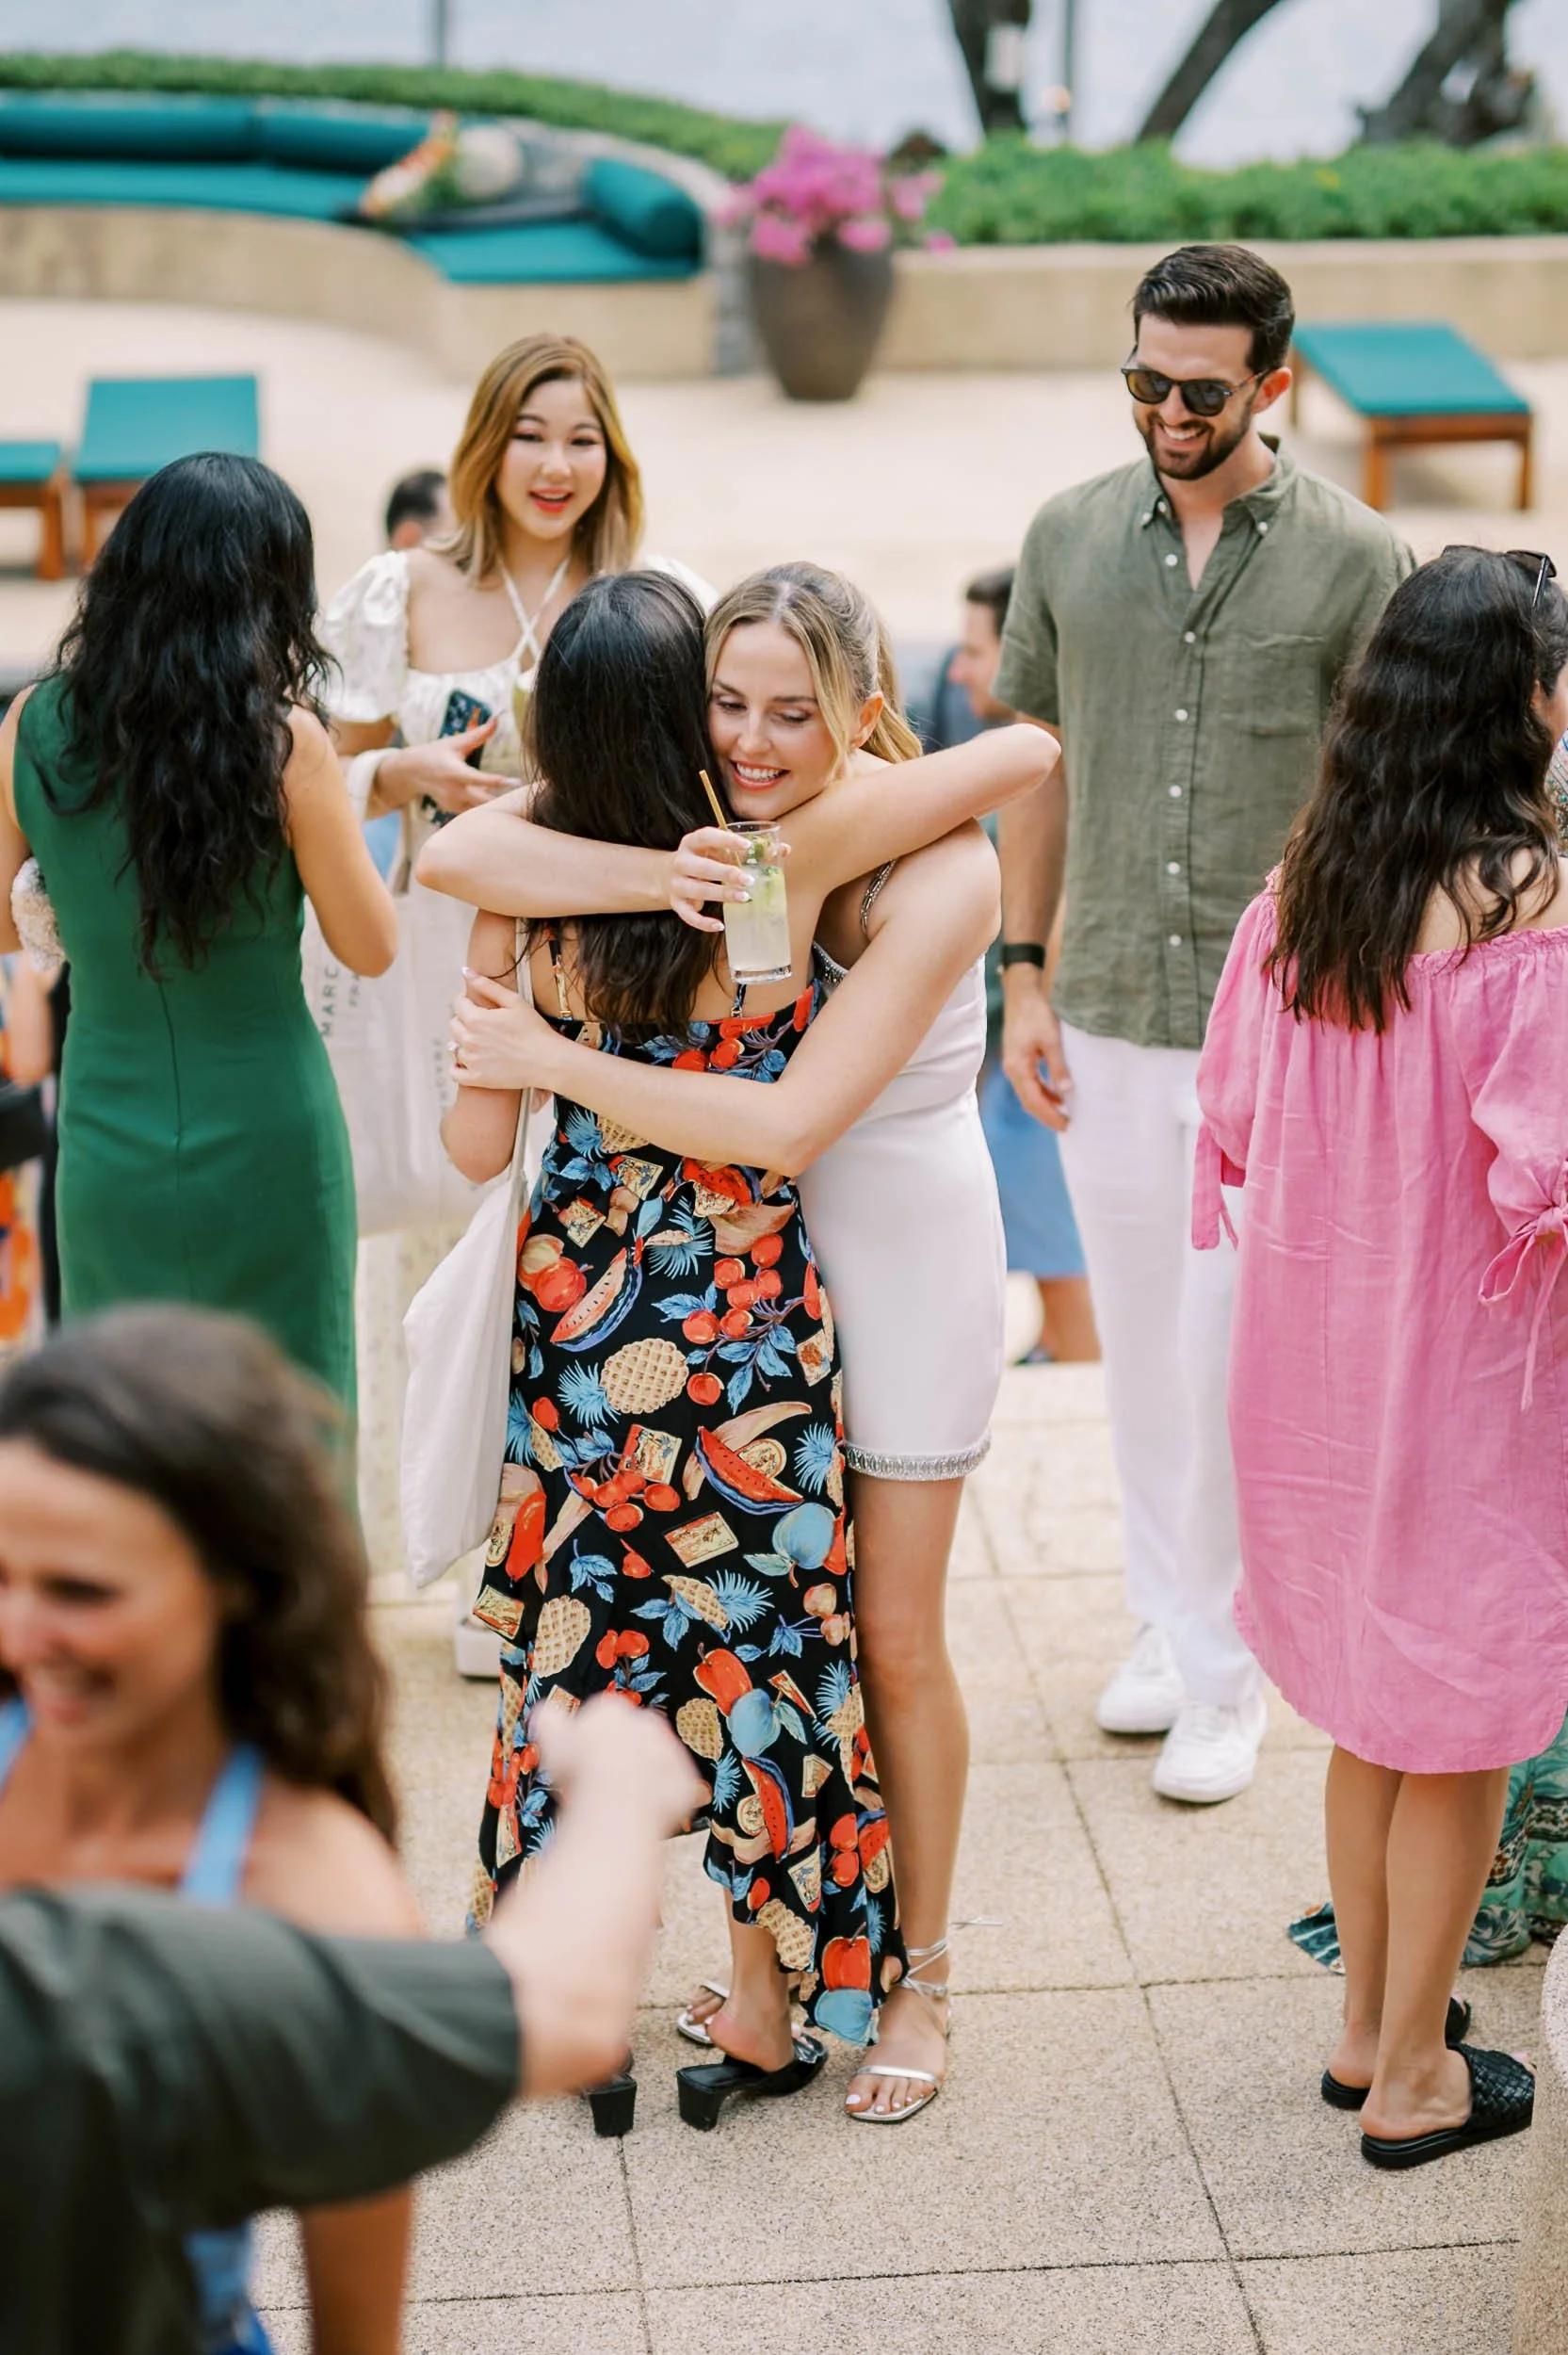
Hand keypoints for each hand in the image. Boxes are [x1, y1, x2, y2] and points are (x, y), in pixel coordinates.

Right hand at [381, 721, 517, 816]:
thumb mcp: (455, 742)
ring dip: (497, 807)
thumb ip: (478, 734)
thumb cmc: (435, 753)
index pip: (480, 780)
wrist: (410, 773)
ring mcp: (453, 804)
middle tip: (523, 795)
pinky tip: (500, 807)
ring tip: (516, 801)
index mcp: (455, 773)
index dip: (499, 781)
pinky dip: (486, 811)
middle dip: (503, 800)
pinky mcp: (454, 810)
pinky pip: (474, 814)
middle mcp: (454, 792)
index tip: (516, 781)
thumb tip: (497, 718)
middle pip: (484, 802)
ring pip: (480, 811)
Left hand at [451, 969, 554, 1093]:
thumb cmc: (535, 1031)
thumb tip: (466, 972)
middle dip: (465, 1020)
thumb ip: (487, 986)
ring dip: (464, 1042)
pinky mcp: (477, 1079)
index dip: (467, 1001)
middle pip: (454, 1025)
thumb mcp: (514, 1002)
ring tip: (483, 1042)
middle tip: (485, 1024)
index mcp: (476, 1019)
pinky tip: (471, 1061)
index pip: (458, 1004)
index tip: (478, 1004)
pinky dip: (458, 1066)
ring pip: (455, 1047)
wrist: (548, 1061)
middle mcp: (469, 1040)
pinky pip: (454, 1072)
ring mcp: (471, 1061)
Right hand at [531, 1692, 705, 1832]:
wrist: (620, 1795)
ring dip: (641, 1782)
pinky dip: (661, 1804)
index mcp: (611, 1709)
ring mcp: (670, 1750)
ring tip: (620, 1807)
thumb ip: (549, 1721)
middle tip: (601, 1789)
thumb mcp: (553, 1741)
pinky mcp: (684, 1780)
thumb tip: (544, 1712)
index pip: (599, 1723)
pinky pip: (672, 1793)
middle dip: (620, 1759)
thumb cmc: (581, 1769)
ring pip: (653, 1766)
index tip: (580, 1765)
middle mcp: (646, 1722)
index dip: (588, 1745)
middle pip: (630, 1742)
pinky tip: (642, 1818)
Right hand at [667, 825, 788, 934]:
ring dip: (721, 894)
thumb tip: (784, 850)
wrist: (668, 876)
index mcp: (692, 843)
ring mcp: (676, 884)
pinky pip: (688, 916)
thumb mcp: (719, 851)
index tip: (746, 846)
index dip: (726, 840)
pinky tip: (720, 925)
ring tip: (744, 898)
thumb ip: (748, 850)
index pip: (707, 836)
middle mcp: (681, 861)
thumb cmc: (704, 860)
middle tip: (749, 879)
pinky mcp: (676, 903)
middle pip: (702, 867)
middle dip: (726, 873)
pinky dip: (703, 922)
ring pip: (697, 890)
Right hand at [1001, 972, 1072, 1131]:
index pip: (1033, 1101)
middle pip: (1028, 1101)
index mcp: (1017, 1067)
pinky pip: (1030, 1081)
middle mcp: (1013, 1069)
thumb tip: (1066, 1090)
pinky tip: (1057, 1092)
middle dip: (1046, 1115)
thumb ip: (1057, 1065)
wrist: (1022, 990)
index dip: (1049, 1115)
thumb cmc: (1035, 1011)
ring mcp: (1015, 1063)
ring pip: (1029, 1092)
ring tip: (1064, 1112)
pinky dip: (1043, 1090)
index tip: (1065, 1125)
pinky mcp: (1020, 1056)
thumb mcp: (1051, 1038)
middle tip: (1066, 1125)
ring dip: (1045, 1103)